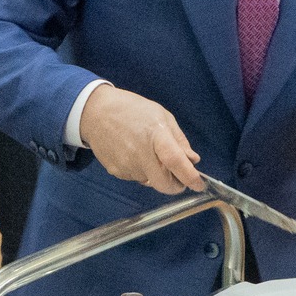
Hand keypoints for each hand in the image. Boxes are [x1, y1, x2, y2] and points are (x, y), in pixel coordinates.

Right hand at [79, 85, 202, 193]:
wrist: (96, 112)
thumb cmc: (132, 110)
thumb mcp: (162, 116)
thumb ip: (179, 140)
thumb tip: (192, 161)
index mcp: (156, 135)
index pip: (176, 162)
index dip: (190, 177)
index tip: (199, 185)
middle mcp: (141, 154)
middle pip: (163, 184)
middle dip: (175, 186)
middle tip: (179, 178)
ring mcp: (127, 165)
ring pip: (150, 182)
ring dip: (156, 174)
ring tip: (147, 152)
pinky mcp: (116, 172)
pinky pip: (136, 178)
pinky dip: (142, 171)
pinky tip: (134, 154)